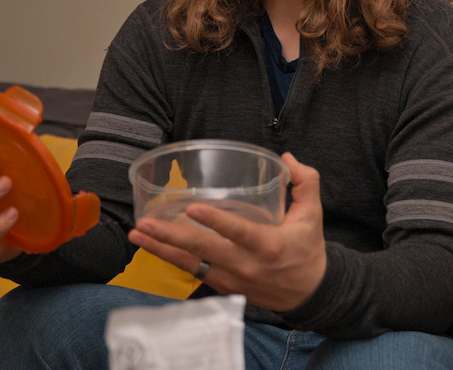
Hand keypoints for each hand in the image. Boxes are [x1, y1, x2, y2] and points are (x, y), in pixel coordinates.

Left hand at [129, 152, 327, 311]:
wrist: (309, 293)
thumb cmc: (308, 249)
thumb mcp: (314, 214)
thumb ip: (305, 182)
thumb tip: (287, 157)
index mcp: (269, 245)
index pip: (238, 232)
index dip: (215, 221)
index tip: (192, 209)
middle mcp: (246, 265)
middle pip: (203, 250)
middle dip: (171, 237)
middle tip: (146, 223)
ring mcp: (232, 279)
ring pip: (191, 264)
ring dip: (161, 250)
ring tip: (138, 235)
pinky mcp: (224, 286)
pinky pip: (193, 272)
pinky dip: (172, 259)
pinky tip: (153, 247)